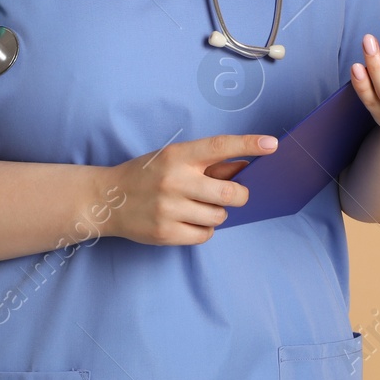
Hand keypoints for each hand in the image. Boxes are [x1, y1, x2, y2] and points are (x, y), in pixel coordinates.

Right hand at [104, 133, 277, 245]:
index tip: (272, 145)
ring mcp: (169, 209)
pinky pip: (205, 235)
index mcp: (177, 155)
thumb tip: (245, 166)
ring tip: (199, 207)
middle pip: (230, 193)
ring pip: (219, 216)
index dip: (249, 144)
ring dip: (218, 213)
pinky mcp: (165, 233)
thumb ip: (207, 162)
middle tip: (236, 194)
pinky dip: (204, 229)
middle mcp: (174, 180)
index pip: (220, 146)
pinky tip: (189, 220)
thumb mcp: (173, 158)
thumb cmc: (147, 174)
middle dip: (240, 196)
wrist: (106, 200)